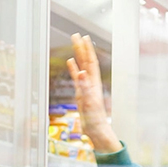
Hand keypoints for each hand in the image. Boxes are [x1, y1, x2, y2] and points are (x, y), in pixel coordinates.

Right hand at [67, 33, 121, 153]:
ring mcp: (86, 88)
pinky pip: (77, 78)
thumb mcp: (90, 103)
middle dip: (82, 48)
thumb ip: (85, 88)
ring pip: (81, 67)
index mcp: (94, 84)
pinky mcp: (81, 94)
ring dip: (78, 55)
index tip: (83, 38)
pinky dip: (73, 69)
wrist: (96, 131)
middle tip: (76, 35)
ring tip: (74, 44)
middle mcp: (90, 83)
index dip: (87, 50)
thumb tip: (81, 72)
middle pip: (86, 61)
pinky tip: (71, 62)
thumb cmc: (95, 120)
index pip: (90, 63)